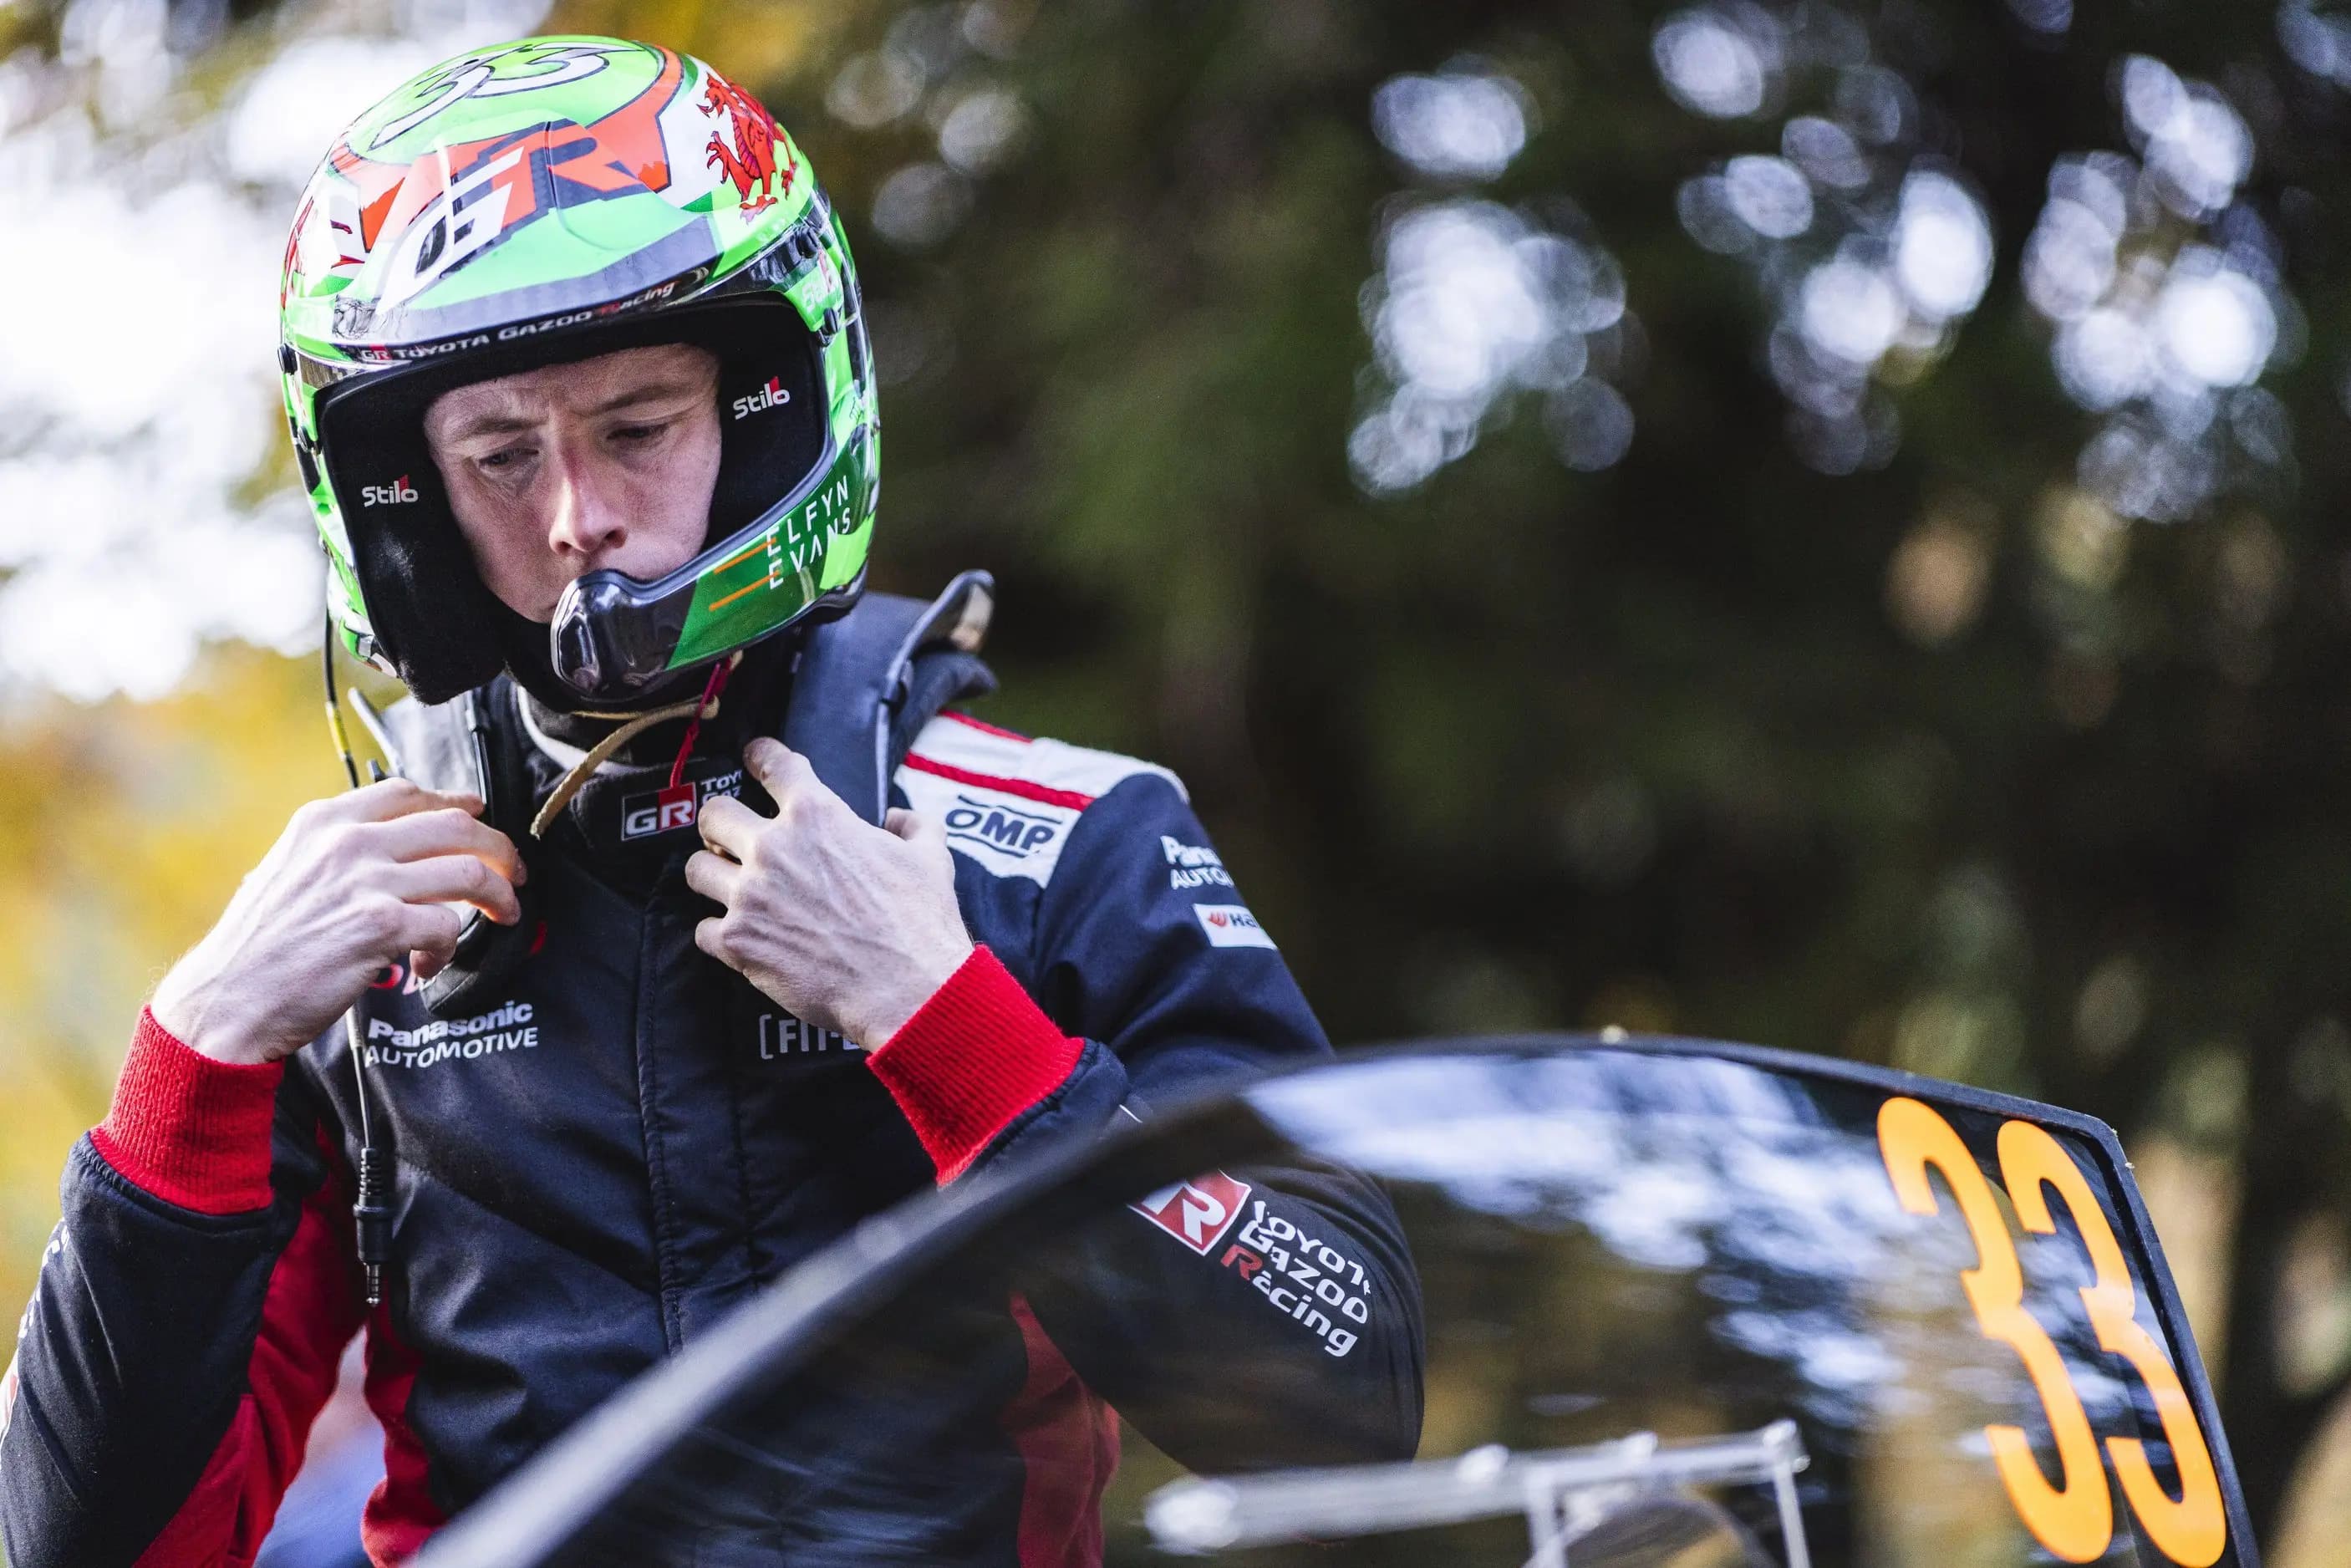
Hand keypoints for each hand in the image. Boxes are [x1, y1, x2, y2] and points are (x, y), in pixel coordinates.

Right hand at [150, 780, 525, 1065]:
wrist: (225, 999)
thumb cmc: (258, 946)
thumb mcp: (286, 872)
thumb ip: (336, 851)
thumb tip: (396, 846)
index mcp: (322, 821)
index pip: (408, 792)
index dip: (455, 803)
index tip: (479, 817)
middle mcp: (347, 841)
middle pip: (457, 825)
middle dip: (500, 848)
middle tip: (513, 874)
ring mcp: (365, 881)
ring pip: (470, 871)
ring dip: (498, 897)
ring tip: (503, 916)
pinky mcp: (380, 926)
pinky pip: (448, 925)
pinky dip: (449, 949)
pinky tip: (426, 965)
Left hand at [686, 737, 973, 1046]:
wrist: (908, 988)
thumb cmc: (921, 921)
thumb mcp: (932, 856)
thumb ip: (912, 826)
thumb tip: (897, 819)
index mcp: (818, 815)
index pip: (773, 764)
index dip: (760, 756)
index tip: (753, 758)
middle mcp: (774, 848)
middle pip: (713, 813)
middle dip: (721, 824)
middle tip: (733, 838)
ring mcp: (750, 895)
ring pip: (696, 869)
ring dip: (713, 877)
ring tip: (731, 888)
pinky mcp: (738, 942)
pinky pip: (702, 929)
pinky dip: (719, 934)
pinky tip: (740, 938)